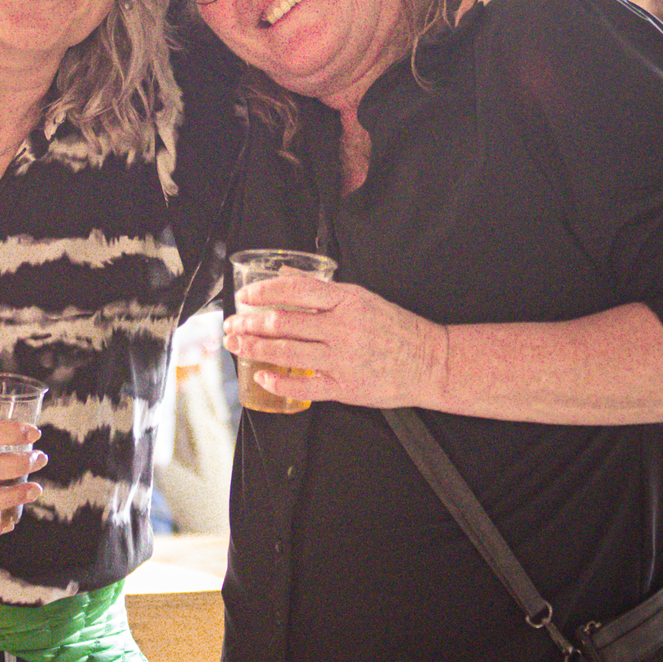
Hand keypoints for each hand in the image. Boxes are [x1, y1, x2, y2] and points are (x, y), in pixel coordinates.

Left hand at [224, 273, 444, 408]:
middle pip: (284, 322)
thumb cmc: (396, 328)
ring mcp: (343, 359)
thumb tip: (284, 274)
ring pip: (287, 352)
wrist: (429, 361)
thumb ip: (323, 289)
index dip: (264, 292)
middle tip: (232, 323)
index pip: (295, 290)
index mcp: (347, 300)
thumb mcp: (362, 297)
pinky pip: (303, 386)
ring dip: (255, 348)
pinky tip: (262, 375)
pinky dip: (278, 381)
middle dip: (250, 323)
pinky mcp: (345, 387)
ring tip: (237, 344)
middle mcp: (343, 327)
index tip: (245, 296)